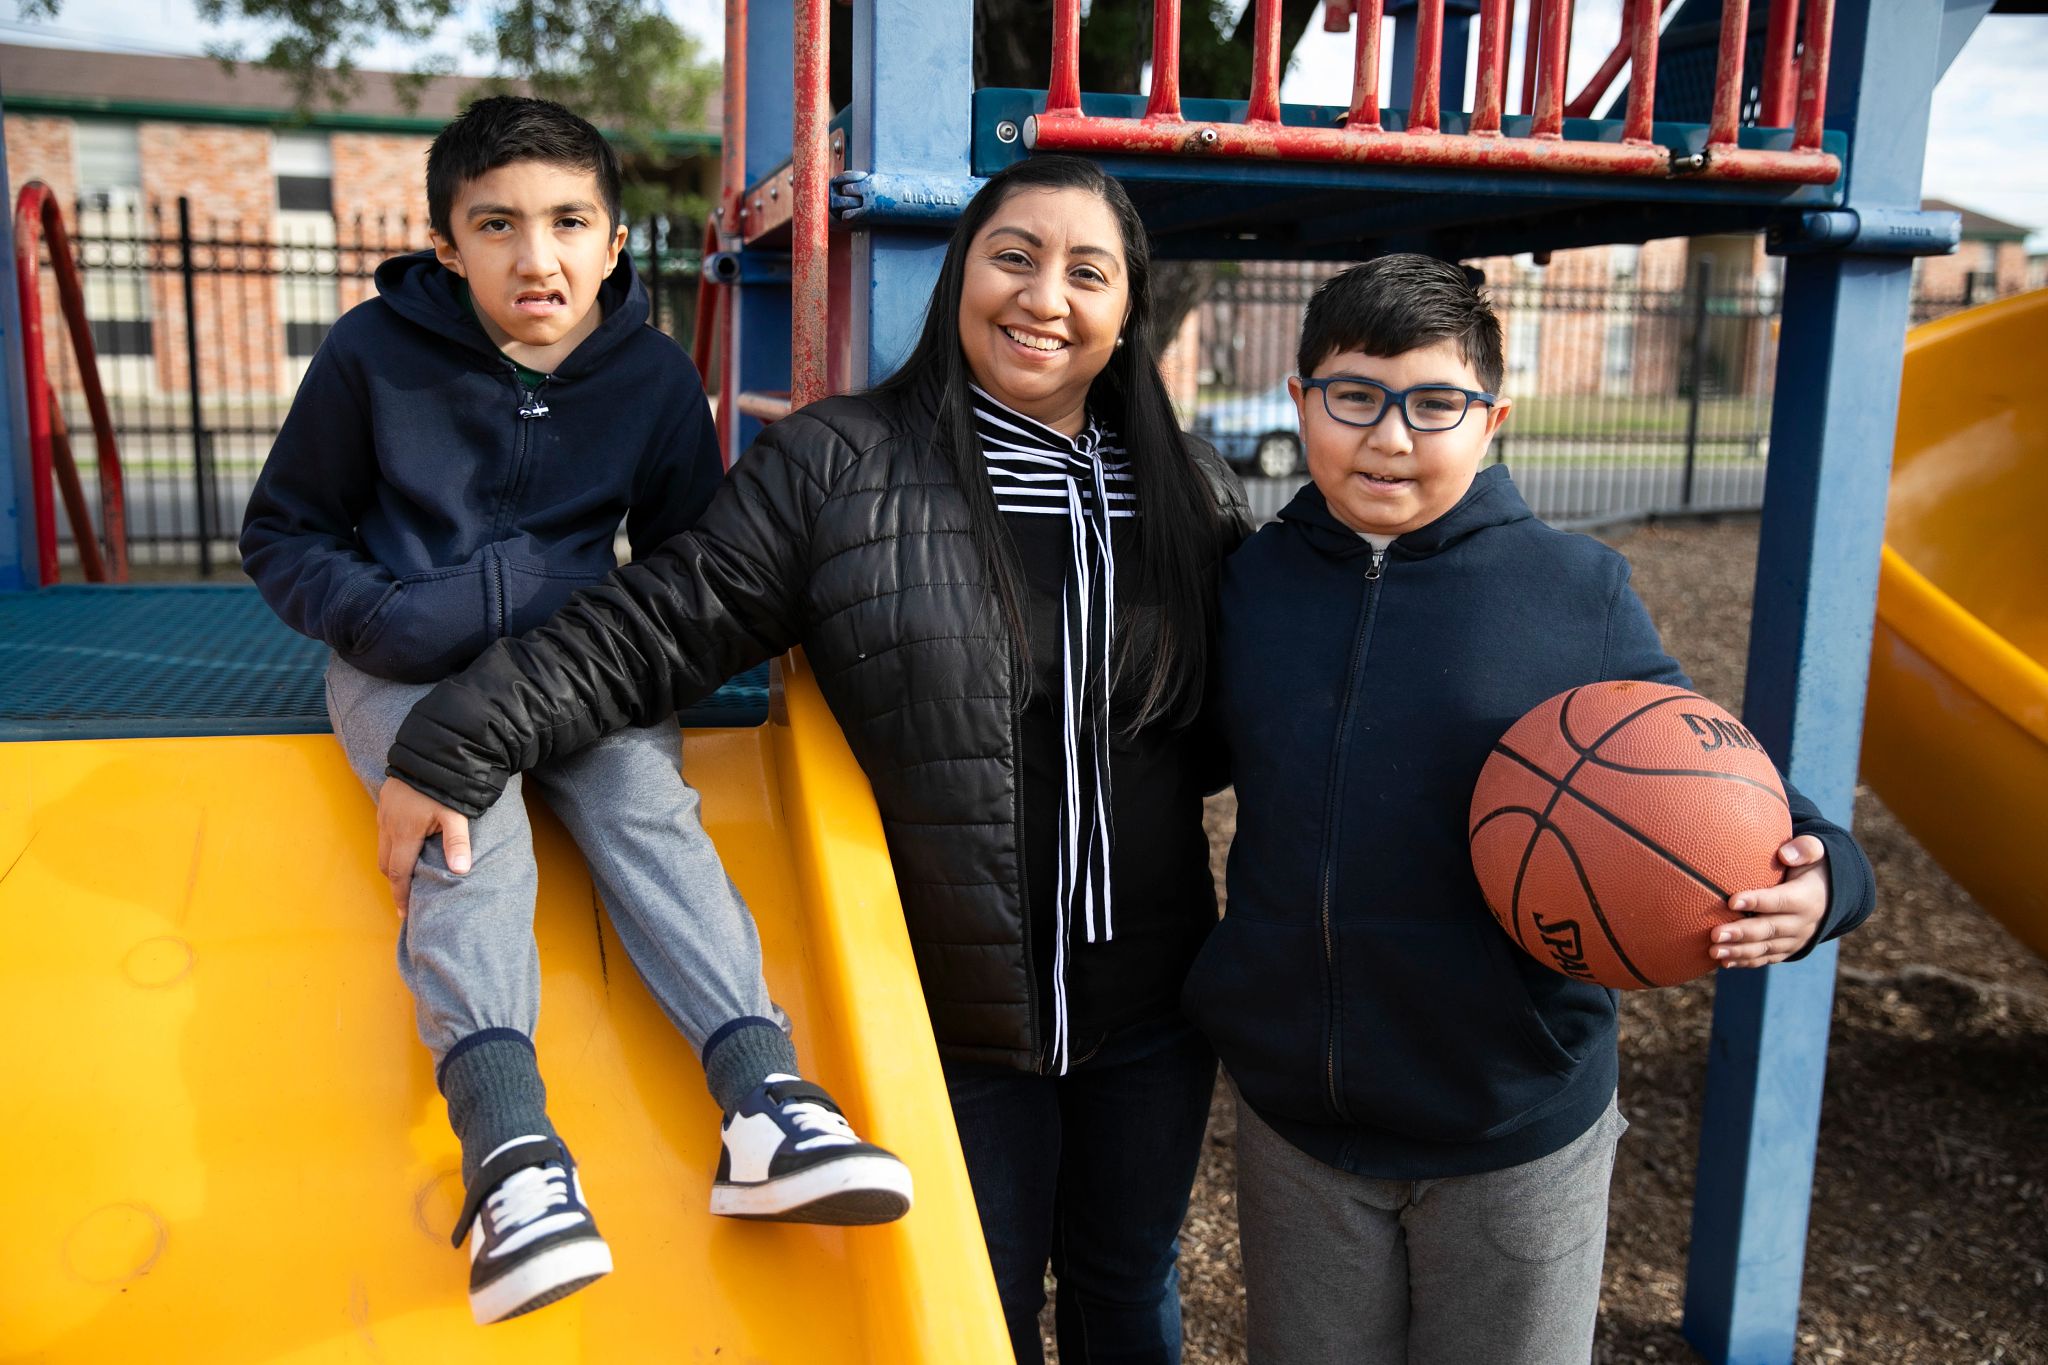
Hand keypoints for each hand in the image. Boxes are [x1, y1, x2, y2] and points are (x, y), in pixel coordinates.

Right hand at [375, 777, 470, 914]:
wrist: (431, 750)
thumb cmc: (445, 783)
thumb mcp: (456, 814)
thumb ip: (457, 842)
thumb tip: (460, 871)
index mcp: (404, 832)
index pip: (398, 873)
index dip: (401, 895)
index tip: (405, 913)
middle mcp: (388, 824)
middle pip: (387, 864)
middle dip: (395, 883)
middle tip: (407, 898)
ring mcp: (384, 813)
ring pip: (383, 848)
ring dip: (393, 864)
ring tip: (408, 878)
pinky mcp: (385, 802)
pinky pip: (384, 832)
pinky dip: (392, 846)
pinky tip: (406, 848)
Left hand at [1712, 835, 1828, 967]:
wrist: (1828, 896)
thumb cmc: (1810, 868)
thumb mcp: (1815, 853)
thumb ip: (1805, 848)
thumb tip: (1786, 854)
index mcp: (1805, 898)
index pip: (1779, 901)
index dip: (1757, 901)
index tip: (1731, 900)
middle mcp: (1801, 923)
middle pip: (1769, 929)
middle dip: (1742, 933)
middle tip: (1714, 934)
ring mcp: (1794, 940)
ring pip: (1766, 948)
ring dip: (1739, 952)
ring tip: (1714, 952)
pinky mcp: (1787, 949)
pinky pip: (1766, 958)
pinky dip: (1746, 962)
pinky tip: (1724, 963)